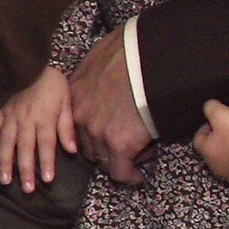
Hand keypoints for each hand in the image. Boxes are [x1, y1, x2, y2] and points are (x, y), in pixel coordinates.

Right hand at [0, 66, 76, 191]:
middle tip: (27, 189)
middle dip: (26, 170)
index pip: (46, 143)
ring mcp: (10, 115)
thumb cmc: (52, 82)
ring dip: (5, 162)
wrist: (30, 60)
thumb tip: (71, 150)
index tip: (47, 179)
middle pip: (25, 148)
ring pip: (6, 142)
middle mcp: (26, 119)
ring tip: (5, 180)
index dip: (47, 161)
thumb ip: (67, 126)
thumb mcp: (66, 100)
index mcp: (44, 117)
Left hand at [66, 25, 156, 185]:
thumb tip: (110, 81)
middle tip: (129, 145)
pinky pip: (120, 171)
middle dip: (106, 147)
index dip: (94, 129)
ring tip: (140, 155)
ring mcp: (97, 131)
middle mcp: (79, 114)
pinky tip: (138, 177)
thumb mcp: (103, 57)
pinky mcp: (119, 143)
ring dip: (120, 159)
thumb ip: (99, 76)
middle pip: (87, 143)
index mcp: (74, 92)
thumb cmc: (135, 51)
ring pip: (104, 158)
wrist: (154, 57)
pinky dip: (129, 176)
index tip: (108, 132)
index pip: (76, 121)